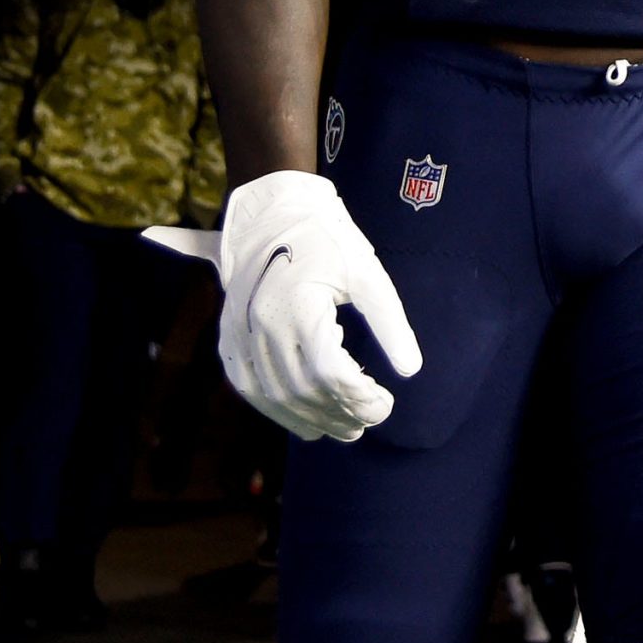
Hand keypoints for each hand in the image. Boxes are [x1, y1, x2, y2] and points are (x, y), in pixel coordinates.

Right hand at [145, 171, 420, 442]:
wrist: (272, 214)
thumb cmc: (326, 240)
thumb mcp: (368, 274)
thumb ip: (391, 322)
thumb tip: (412, 370)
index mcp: (297, 305)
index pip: (330, 373)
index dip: (361, 398)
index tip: (387, 403)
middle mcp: (261, 325)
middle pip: (304, 390)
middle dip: (342, 414)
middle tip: (371, 420)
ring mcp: (239, 335)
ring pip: (276, 397)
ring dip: (313, 420)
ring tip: (347, 428)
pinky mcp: (229, 341)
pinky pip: (249, 390)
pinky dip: (279, 412)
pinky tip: (308, 423)